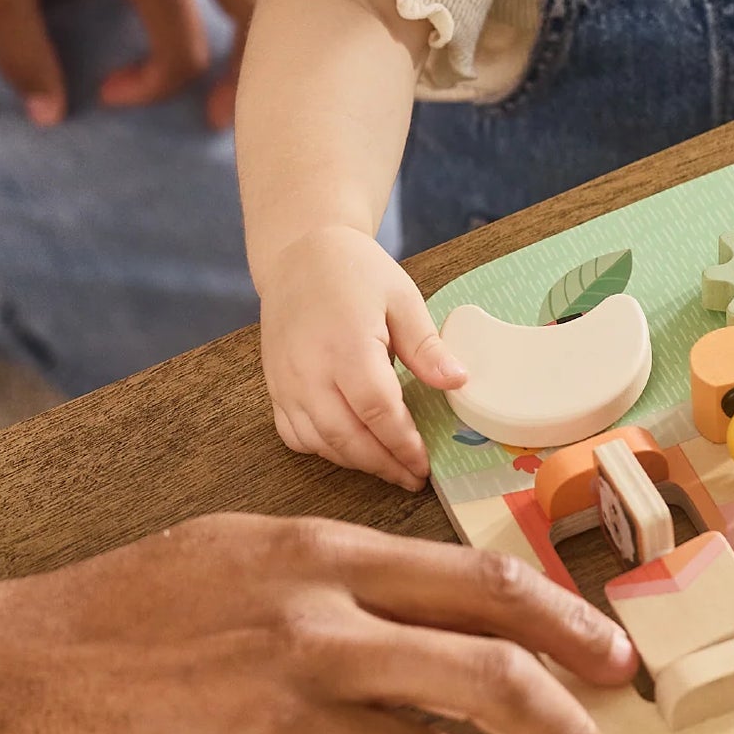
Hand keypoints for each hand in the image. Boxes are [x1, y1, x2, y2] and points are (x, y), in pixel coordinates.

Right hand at [0, 514, 634, 733]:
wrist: (18, 672)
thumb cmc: (138, 605)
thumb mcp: (252, 547)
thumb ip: (353, 573)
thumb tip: (455, 617)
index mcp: (325, 557)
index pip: (483, 586)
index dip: (570, 624)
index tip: (616, 663)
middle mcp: (320, 631)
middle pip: (495, 681)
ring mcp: (286, 720)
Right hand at [261, 226, 468, 490]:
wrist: (300, 255)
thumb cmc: (355, 272)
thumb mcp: (401, 298)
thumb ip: (426, 347)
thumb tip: (459, 382)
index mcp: (347, 345)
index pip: (377, 411)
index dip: (402, 444)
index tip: (424, 464)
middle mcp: (310, 370)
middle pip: (347, 437)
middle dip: (383, 464)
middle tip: (413, 478)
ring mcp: (287, 382)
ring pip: (320, 443)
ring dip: (356, 462)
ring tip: (389, 467)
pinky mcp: (274, 388)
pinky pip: (294, 435)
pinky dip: (323, 450)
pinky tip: (350, 449)